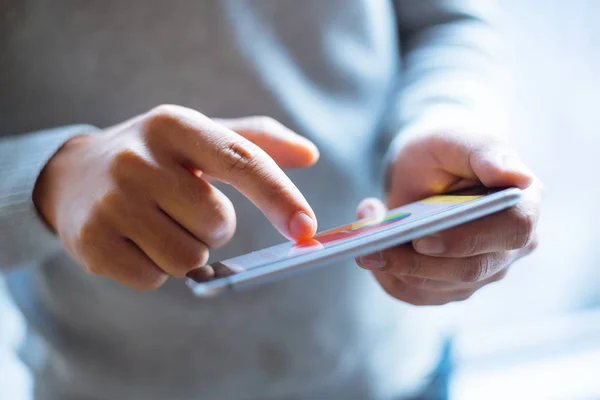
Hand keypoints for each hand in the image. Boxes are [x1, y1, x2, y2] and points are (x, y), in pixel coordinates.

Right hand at [33, 105, 318, 289]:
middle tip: (181, 208)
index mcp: (175, 125)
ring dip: (185, 251)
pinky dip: (154, 269)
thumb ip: (255, 142)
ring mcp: (111, 202)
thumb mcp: (197, 136)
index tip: (306, 229)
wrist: (72, 176)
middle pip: (217, 224)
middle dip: (212, 227)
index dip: (279, 198)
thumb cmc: (154, 157)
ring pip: (188, 258)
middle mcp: (138, 159)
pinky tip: (134, 241)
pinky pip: (153, 279)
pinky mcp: (92, 243)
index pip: (241, 162)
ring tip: (156, 224)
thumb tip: (310, 155)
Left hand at [356, 129, 541, 305]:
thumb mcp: (457, 138)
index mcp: (522, 206)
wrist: (424, 168)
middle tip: (370, 248)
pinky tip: (370, 253)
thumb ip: (486, 152)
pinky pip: (416, 294)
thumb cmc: (444, 150)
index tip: (423, 239)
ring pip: (439, 287)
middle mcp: (509, 247)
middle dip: (416, 262)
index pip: (511, 232)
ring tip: (362, 243)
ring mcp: (481, 271)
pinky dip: (388, 277)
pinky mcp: (450, 286)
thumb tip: (518, 178)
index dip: (466, 240)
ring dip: (395, 268)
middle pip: (469, 270)